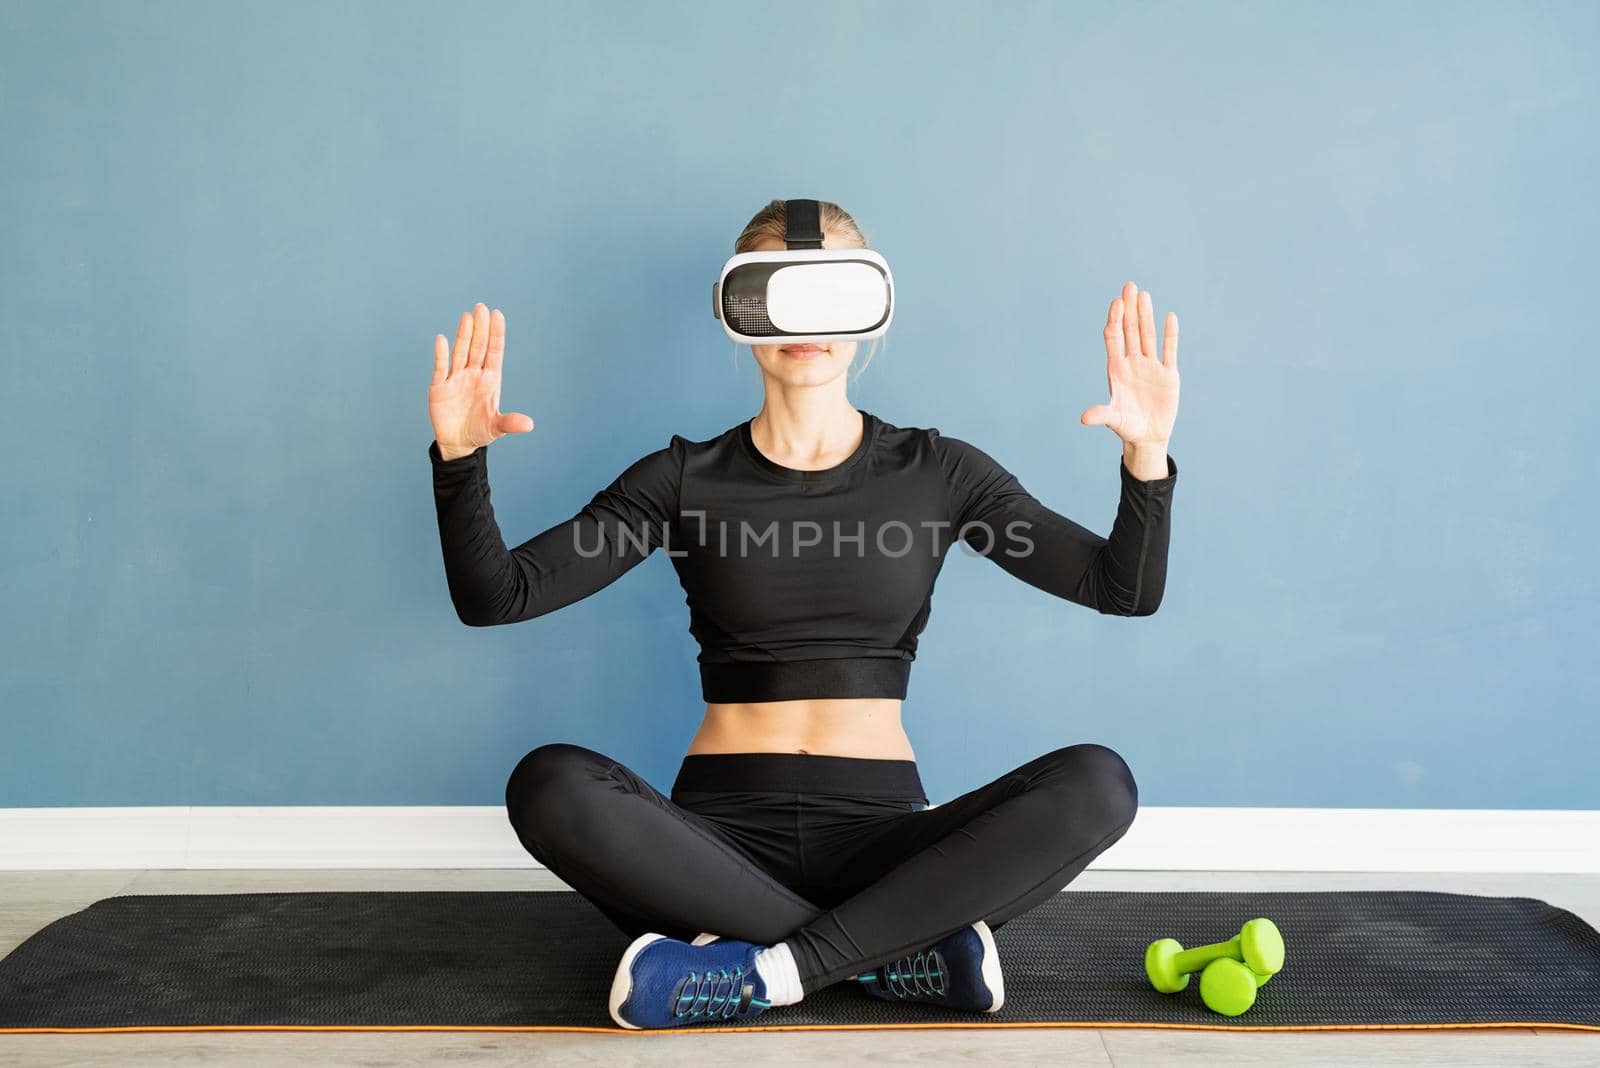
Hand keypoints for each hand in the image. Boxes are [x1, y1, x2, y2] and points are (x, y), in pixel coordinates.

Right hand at [428, 302, 534, 458]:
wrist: (458, 443)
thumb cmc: (480, 431)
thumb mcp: (496, 428)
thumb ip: (510, 423)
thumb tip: (529, 425)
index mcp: (490, 380)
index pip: (494, 352)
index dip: (496, 334)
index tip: (497, 315)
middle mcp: (473, 375)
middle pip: (478, 347)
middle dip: (480, 328)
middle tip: (482, 307)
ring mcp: (456, 379)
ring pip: (461, 352)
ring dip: (463, 335)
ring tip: (467, 316)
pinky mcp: (439, 387)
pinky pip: (440, 367)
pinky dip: (441, 354)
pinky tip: (442, 339)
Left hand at [1079, 281, 1179, 447]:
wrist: (1148, 437)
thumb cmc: (1126, 427)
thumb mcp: (1113, 420)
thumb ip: (1101, 415)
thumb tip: (1084, 418)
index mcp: (1117, 370)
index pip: (1114, 338)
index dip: (1115, 320)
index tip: (1116, 302)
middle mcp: (1133, 363)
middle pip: (1130, 330)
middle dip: (1129, 309)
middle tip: (1129, 285)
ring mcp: (1151, 367)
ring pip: (1148, 335)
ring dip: (1146, 315)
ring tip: (1143, 294)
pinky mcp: (1168, 375)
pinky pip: (1169, 350)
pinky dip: (1170, 335)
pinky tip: (1170, 317)